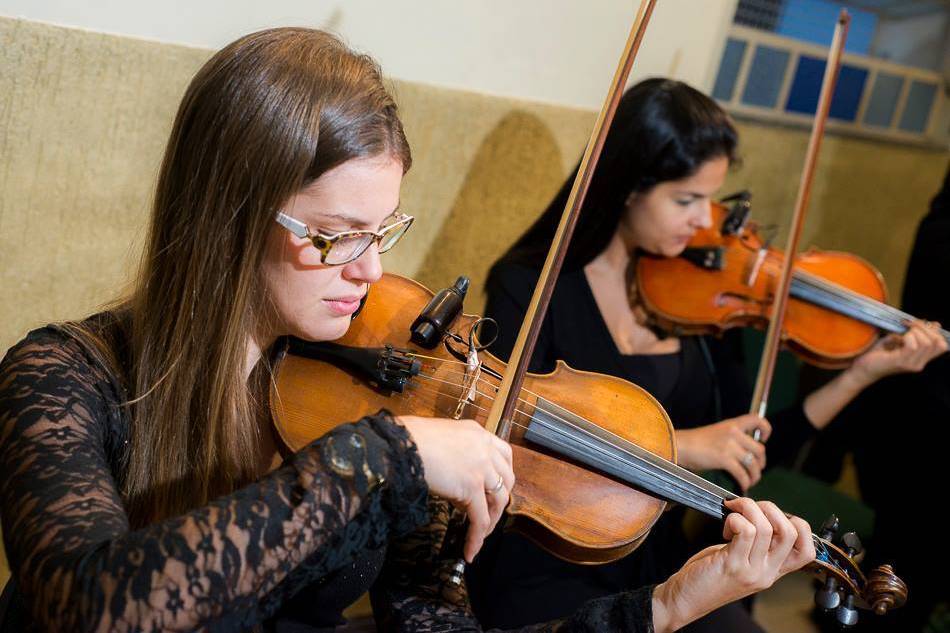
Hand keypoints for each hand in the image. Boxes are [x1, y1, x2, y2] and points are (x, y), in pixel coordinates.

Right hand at [397, 416, 513, 562]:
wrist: (399, 445)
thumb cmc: (407, 440)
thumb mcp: (439, 439)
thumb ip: (453, 454)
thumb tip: (452, 477)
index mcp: (476, 433)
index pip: (502, 454)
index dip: (501, 475)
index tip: (495, 488)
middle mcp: (483, 447)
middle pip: (506, 478)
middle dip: (500, 500)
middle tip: (489, 513)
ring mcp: (480, 467)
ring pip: (498, 500)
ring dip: (491, 521)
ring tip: (480, 535)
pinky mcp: (471, 487)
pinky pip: (480, 519)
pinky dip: (476, 537)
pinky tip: (470, 550)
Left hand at [651, 498, 814, 632]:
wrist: (685, 599)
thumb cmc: (710, 575)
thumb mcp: (742, 561)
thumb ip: (757, 545)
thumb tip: (762, 514)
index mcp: (773, 571)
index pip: (807, 550)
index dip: (798, 525)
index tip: (771, 516)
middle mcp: (767, 573)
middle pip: (792, 532)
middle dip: (771, 508)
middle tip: (748, 507)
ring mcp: (751, 570)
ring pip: (766, 527)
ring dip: (747, 508)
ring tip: (732, 513)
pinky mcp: (732, 565)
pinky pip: (745, 530)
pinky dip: (735, 518)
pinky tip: (725, 526)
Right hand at [675, 415, 771, 490]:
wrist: (680, 445)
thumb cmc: (695, 442)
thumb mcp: (716, 432)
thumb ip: (731, 438)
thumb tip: (745, 452)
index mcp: (732, 424)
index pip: (756, 419)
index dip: (765, 429)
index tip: (763, 439)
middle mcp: (733, 433)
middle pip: (759, 449)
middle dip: (761, 463)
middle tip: (757, 469)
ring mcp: (729, 446)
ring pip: (753, 463)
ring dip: (755, 475)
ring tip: (751, 481)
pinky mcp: (724, 459)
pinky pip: (742, 473)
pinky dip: (745, 482)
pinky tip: (742, 486)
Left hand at [847, 320, 947, 386]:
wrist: (862, 368)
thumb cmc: (878, 354)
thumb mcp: (899, 339)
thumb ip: (915, 333)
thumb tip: (935, 324)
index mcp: (921, 358)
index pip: (942, 345)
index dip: (934, 331)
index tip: (917, 323)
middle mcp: (919, 363)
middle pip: (938, 342)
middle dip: (925, 328)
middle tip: (908, 323)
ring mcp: (911, 364)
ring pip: (927, 343)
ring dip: (915, 331)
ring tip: (901, 331)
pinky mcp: (900, 362)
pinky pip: (912, 346)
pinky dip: (907, 337)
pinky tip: (897, 338)